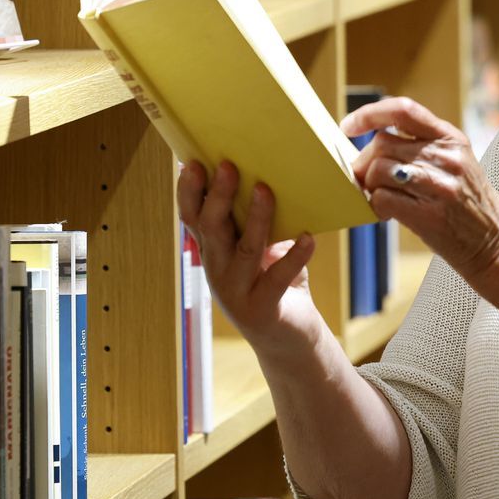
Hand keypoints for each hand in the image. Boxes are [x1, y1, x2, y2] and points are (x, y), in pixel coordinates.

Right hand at [177, 160, 320, 347]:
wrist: (288, 337)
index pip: (192, 218)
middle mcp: (218, 270)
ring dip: (256, 219)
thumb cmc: (275, 281)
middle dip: (219, 196)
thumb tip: (265, 175)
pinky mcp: (262, 310)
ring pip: (245, 250)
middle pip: (211, 229)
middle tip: (228, 166)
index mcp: (213, 251)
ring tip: (266, 190)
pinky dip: (294, 257)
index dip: (188, 191)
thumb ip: (255, 221)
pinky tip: (309, 238)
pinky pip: (278, 279)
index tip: (191, 162)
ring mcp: (237, 292)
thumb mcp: (262, 248)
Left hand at [340, 96, 498, 288]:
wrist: (496, 245)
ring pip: (378, 170)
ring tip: (380, 197)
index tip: (349, 126)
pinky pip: (381, 199)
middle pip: (382, 143)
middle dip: (365, 162)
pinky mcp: (429, 215)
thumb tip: (371, 146)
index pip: (403, 109)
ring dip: (369, 186)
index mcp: (452, 138)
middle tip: (366, 180)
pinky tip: (387, 213)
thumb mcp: (456, 164)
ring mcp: (440, 186)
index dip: (369, 113)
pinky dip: (375, 206)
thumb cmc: (468, 206)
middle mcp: (447, 157)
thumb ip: (421, 148)